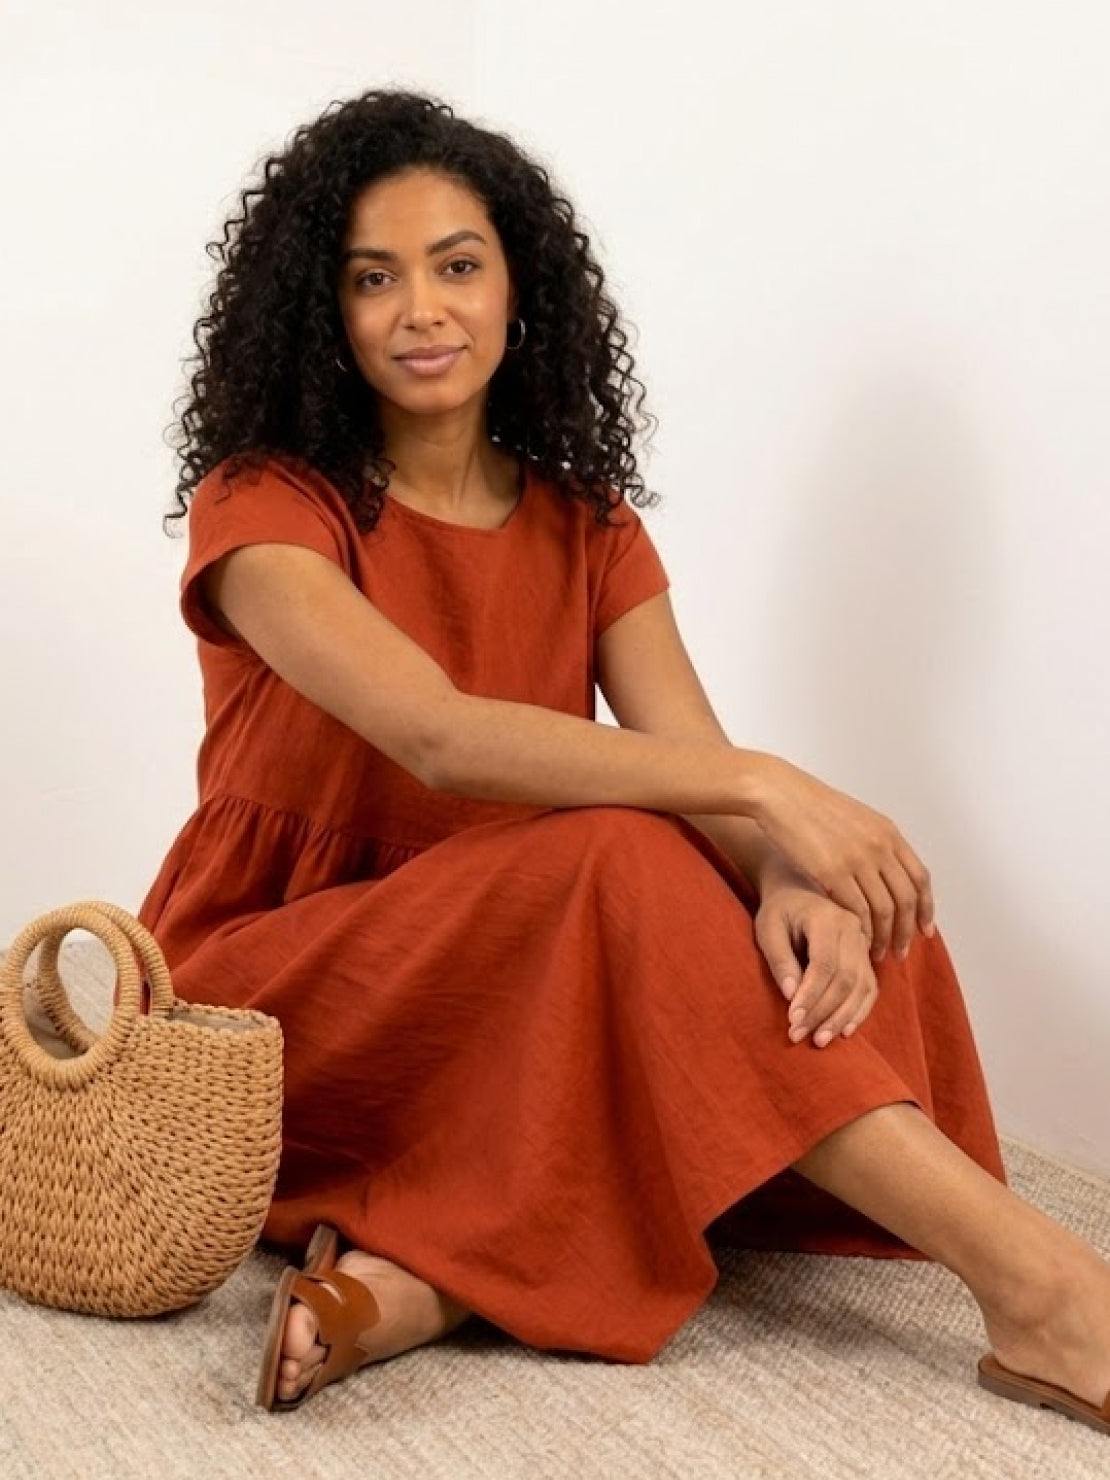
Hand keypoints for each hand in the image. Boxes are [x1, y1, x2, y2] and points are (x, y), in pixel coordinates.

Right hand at [748, 753, 935, 959]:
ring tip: (877, 954)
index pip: (920, 878)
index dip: (926, 908)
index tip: (924, 930)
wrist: (781, 794)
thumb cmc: (810, 806)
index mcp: (888, 832)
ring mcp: (858, 859)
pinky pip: (857, 910)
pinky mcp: (833, 871)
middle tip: (901, 953)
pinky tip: (855, 940)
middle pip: (905, 899)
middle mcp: (880, 846)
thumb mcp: (855, 818)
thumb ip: (874, 842)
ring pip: (884, 910)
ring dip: (884, 937)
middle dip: (907, 931)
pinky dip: (860, 930)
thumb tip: (884, 869)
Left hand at [753, 880, 879, 1047]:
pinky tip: (843, 1031)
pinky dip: (858, 1012)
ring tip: (819, 1041)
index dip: (810, 995)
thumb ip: (779, 959)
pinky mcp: (866, 958)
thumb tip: (791, 996)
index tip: (792, 1019)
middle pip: (845, 979)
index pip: (824, 964)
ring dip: (840, 1018)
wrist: (798, 891)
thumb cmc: (779, 912)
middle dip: (822, 1012)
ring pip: (861, 987)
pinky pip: (869, 989)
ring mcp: (863, 944)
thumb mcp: (768, 929)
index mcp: (828, 919)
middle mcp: (853, 930)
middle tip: (799, 1035)